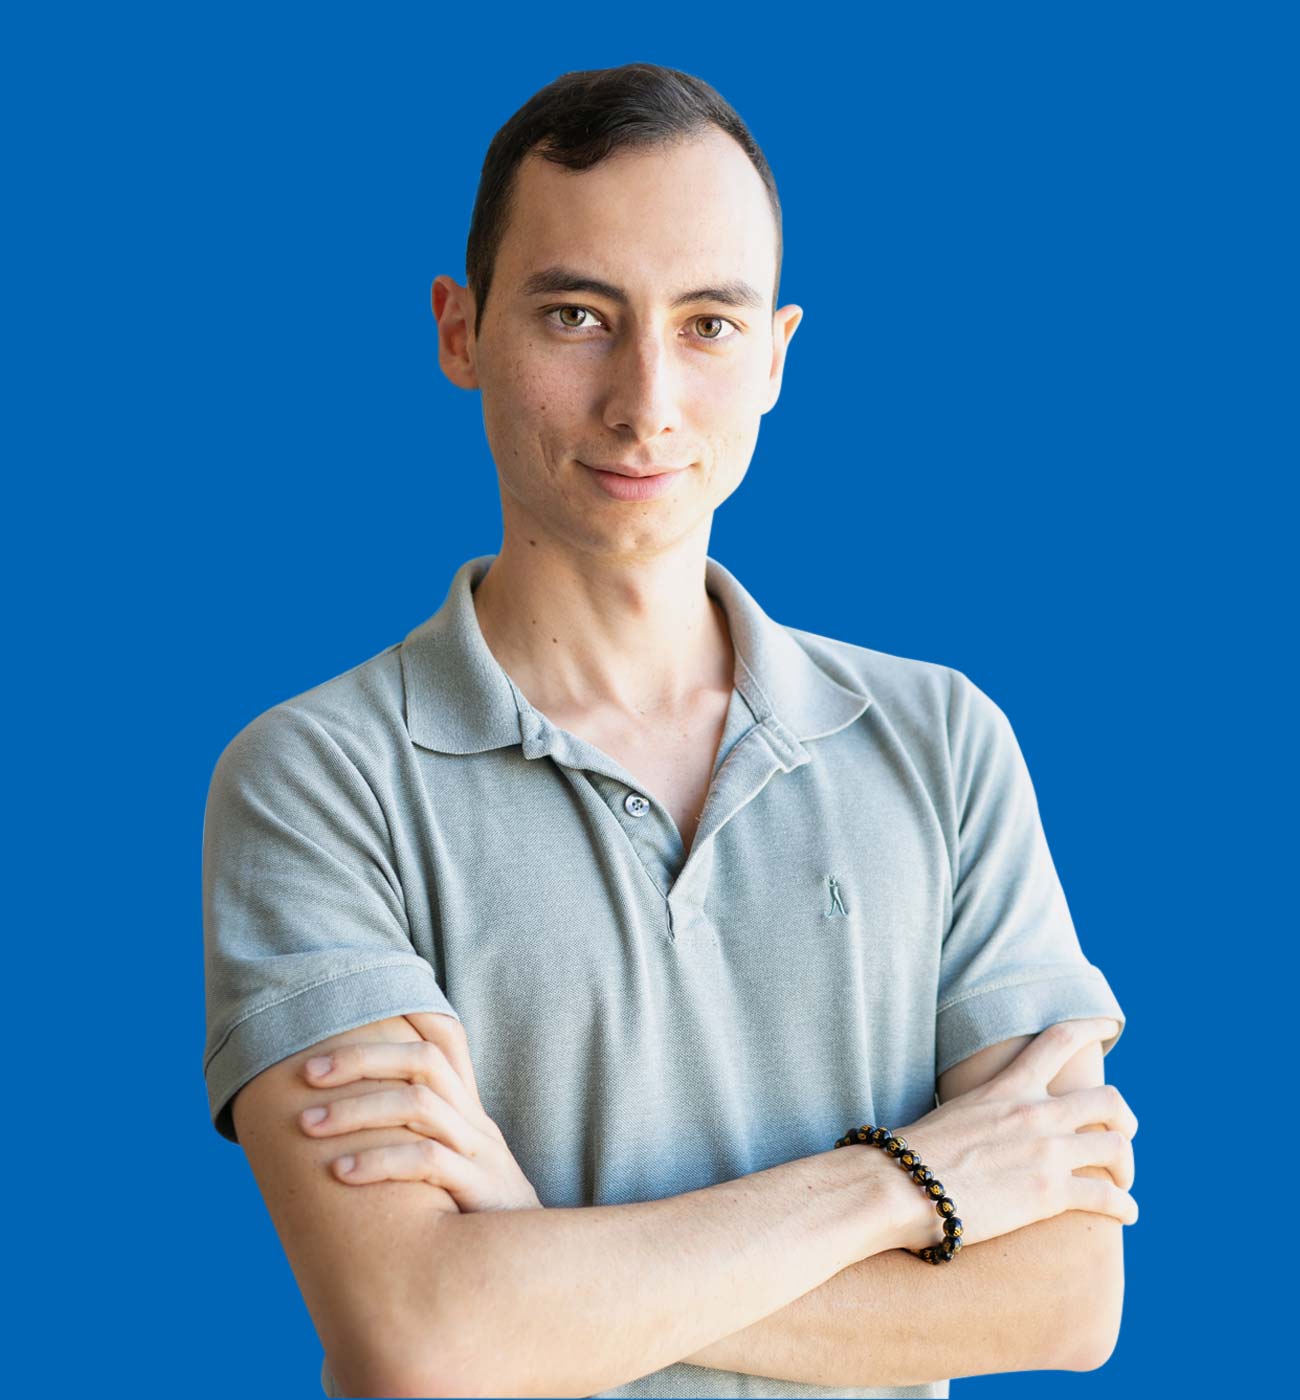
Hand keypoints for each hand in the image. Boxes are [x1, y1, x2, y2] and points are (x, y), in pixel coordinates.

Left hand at [297, 1011, 543, 1213]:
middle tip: (307, 1071)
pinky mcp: (478, 1189)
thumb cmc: (473, 1215)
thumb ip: (414, 1138)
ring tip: (308, 1125)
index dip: (409, 1011)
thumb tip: (349, 1117)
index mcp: (467, 1108)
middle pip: (422, 1060)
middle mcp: (475, 1120)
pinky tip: (341, 1173)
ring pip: (420, 1105)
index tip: (353, 1008)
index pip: (446, 1039)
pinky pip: (427, 1162)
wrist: (529, 1268)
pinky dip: (380, 1161)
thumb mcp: (452, 1165)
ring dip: (357, 1109)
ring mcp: (479, 1151)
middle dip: (362, 1058)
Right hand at [882, 1017, 1138, 1250]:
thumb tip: (988, 1122)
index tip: (1108, 1025)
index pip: (1058, 1041)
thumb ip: (987, 1110)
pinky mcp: (1050, 1194)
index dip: (1090, 1027)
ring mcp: (1046, 1152)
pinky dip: (1125, 1205)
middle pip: (1108, 1100)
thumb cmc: (915, 1153)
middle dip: (1123, 1118)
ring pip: (1116, 1147)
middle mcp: (1034, 1113)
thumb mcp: (955, 1112)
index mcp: (1008, 1087)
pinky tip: (1126, 1213)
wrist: (901, 1185)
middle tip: (1122, 1133)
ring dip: (1126, 1165)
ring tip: (1122, 1181)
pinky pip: (1108, 1196)